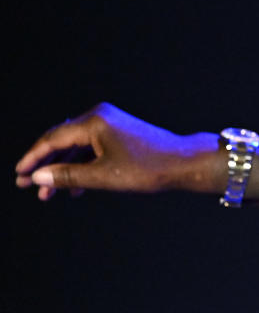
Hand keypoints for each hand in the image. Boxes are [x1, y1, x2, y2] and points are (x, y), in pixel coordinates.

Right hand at [15, 103, 221, 199]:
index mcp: (94, 121)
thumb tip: (38, 177)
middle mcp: (100, 117)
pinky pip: (92, 148)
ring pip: (77, 147)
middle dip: (45, 165)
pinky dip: (82, 166)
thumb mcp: (103, 176)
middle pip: (62, 141)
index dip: (33, 158)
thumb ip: (68, 176)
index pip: (52, 139)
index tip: (19, 176)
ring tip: (50, 194)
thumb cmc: (148, 168)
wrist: (185, 163)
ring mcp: (111, 124)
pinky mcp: (120, 133)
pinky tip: (75, 189)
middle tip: (28, 187)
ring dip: (63, 169)